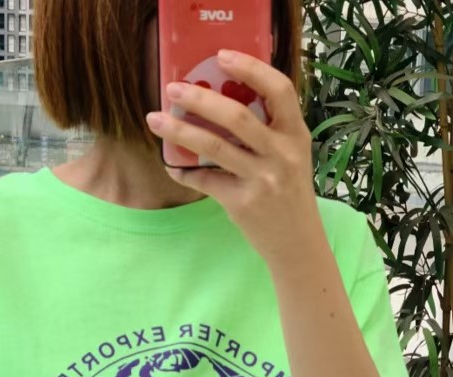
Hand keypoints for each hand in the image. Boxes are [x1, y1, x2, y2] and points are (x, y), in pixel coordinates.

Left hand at [145, 47, 318, 269]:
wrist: (297, 244)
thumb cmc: (289, 195)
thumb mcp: (291, 156)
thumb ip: (269, 130)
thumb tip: (222, 102)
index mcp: (295, 135)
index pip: (279, 89)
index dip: (250, 68)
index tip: (222, 57)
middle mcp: (281, 154)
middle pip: (236, 116)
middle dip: (199, 99)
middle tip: (173, 89)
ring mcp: (261, 180)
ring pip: (213, 146)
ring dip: (179, 131)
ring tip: (156, 120)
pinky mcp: (242, 203)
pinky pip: (205, 181)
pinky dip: (184, 172)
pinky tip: (173, 167)